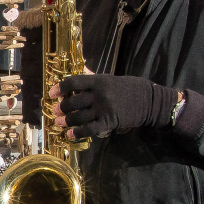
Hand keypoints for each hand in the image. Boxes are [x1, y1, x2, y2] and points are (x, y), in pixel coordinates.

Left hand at [50, 74, 177, 138]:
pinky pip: (89, 129)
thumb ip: (94, 77)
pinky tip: (70, 135)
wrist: (151, 101)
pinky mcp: (109, 122)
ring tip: (59, 123)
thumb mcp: (112, 78)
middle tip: (55, 111)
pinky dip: (77, 133)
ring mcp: (104, 109)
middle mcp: (100, 94)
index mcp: (99, 81)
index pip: (73, 82)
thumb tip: (81, 69)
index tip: (52, 93)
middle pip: (73, 101)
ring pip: (78, 117)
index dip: (59, 88)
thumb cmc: (131, 88)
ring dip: (66, 121)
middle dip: (61, 108)